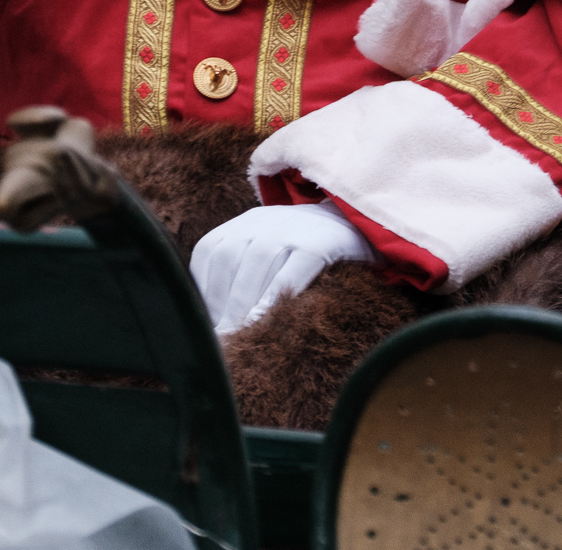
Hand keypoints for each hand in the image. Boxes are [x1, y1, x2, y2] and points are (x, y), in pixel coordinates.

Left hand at [188, 202, 373, 333]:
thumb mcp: (272, 248)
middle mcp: (265, 220)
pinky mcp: (319, 243)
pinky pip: (291, 270)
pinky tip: (263, 321)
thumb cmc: (308, 249)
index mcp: (248, 221)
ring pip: (256, 263)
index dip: (202, 288)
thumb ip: (245, 272)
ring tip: (236, 337)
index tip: (203, 322)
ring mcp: (293, 227)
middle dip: (219, 303)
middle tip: (217, 341)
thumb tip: (216, 321)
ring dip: (240, 304)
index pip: (209, 250)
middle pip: (228, 259)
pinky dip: (272, 296)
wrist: (359, 223)